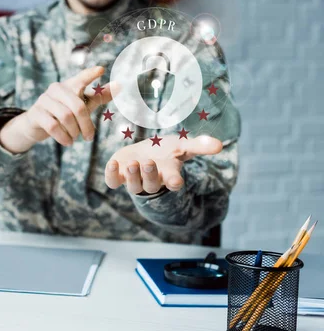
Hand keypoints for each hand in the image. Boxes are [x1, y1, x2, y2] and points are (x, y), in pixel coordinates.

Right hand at [0, 66, 111, 152]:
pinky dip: (63, 137)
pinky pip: (53, 126)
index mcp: (69, 85)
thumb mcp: (82, 104)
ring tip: (76, 138)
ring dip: (74, 132)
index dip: (91, 74)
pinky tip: (68, 142)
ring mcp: (44, 100)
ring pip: (65, 117)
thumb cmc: (64, 112)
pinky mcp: (36, 113)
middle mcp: (56, 89)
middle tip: (89, 138)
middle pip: (78, 106)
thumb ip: (99, 96)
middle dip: (86, 124)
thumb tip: (120, 86)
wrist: (37, 125)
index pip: (81, 78)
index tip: (101, 70)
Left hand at [104, 135, 222, 193]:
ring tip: (132, 164)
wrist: (144, 152)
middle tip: (149, 163)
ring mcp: (134, 179)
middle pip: (151, 185)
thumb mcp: (182, 145)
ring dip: (132, 176)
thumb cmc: (165, 151)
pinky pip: (113, 182)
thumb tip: (219, 145)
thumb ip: (199, 146)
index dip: (174, 182)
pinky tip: (111, 164)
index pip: (173, 182)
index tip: (176, 182)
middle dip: (150, 175)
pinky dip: (111, 175)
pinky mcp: (118, 176)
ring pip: (133, 186)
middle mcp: (151, 180)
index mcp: (168, 174)